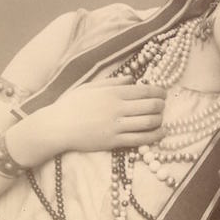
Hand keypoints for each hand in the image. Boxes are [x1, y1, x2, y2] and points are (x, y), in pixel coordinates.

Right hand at [30, 75, 166, 154]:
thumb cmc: (71, 105)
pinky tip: (160, 133)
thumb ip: (112, 81)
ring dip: (159, 119)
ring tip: (161, 118)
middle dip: (161, 105)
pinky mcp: (113, 141)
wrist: (57, 127)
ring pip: (148, 122)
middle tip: (162, 105)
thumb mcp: (90, 87)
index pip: (144, 91)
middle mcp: (117, 108)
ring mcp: (116, 126)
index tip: (163, 93)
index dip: (158, 92)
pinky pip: (139, 139)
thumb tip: (132, 78)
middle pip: (150, 106)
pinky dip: (154, 136)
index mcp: (112, 93)